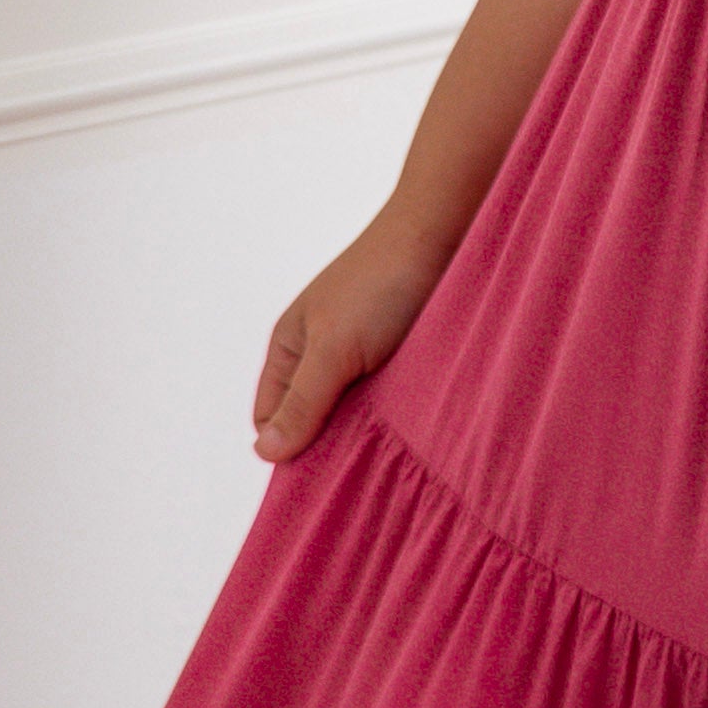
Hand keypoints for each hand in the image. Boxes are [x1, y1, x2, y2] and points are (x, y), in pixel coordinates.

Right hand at [254, 219, 449, 460]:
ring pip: (354, 414)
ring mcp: (362, 356)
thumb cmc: (380, 285)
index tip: (318, 474)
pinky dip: (397, 414)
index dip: (288, 448)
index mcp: (289, 349)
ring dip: (368, 430)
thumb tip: (263, 453)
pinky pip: (390, 400)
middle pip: (314, 421)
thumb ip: (301, 402)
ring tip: (389, 442)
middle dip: (331, 443)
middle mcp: (321, 354)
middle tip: (359, 460)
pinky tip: (413, 424)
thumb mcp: (333, 349)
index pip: (272, 419)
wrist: (444, 233)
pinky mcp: (400, 358)